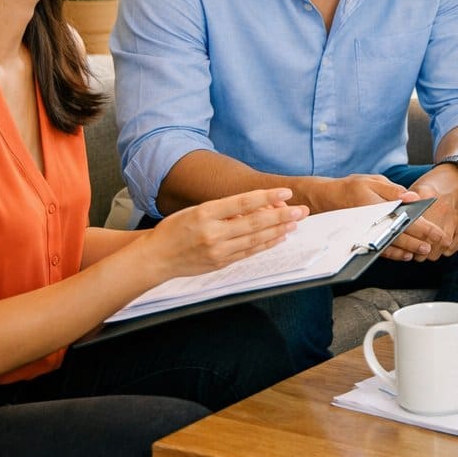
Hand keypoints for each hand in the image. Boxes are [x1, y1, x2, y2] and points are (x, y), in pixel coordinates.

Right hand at [147, 188, 306, 279]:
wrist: (156, 258)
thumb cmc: (175, 229)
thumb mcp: (195, 210)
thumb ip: (224, 209)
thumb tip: (255, 205)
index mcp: (205, 213)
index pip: (243, 202)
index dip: (267, 197)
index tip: (286, 193)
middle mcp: (213, 232)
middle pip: (254, 222)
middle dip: (282, 216)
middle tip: (301, 211)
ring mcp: (218, 251)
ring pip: (255, 239)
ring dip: (278, 231)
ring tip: (294, 223)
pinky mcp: (220, 263)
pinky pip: (248, 252)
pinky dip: (265, 244)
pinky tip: (278, 238)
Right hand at [308, 174, 446, 261]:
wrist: (325, 199)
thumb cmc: (351, 187)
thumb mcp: (373, 181)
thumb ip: (394, 191)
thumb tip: (413, 197)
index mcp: (377, 206)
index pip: (406, 218)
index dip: (423, 226)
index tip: (437, 232)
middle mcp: (373, 222)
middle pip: (400, 234)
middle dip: (419, 241)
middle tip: (434, 246)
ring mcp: (368, 232)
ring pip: (392, 244)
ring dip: (409, 249)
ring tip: (423, 251)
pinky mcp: (363, 238)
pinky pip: (380, 249)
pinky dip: (394, 253)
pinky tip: (406, 255)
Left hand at [393, 164, 457, 262]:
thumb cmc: (437, 182)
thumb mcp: (418, 188)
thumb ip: (406, 203)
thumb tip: (393, 215)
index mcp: (431, 208)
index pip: (417, 237)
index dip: (409, 243)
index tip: (406, 241)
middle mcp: (445, 218)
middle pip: (428, 250)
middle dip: (418, 251)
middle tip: (414, 244)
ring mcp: (457, 225)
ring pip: (440, 252)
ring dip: (431, 251)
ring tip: (425, 244)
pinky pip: (453, 249)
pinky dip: (444, 249)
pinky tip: (438, 243)